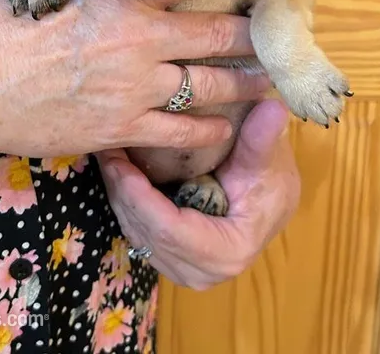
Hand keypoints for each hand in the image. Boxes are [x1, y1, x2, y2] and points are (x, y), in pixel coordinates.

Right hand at [0, 0, 277, 158]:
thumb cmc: (8, 27)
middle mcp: (138, 39)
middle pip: (215, 36)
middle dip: (253, 37)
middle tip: (278, 39)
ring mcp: (134, 87)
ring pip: (210, 86)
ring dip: (244, 85)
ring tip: (267, 83)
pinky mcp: (122, 128)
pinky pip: (181, 132)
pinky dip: (208, 131)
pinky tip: (223, 129)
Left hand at [97, 99, 299, 289]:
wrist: (268, 197)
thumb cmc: (268, 179)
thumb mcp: (266, 157)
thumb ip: (262, 138)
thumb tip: (273, 107)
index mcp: (226, 253)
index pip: (171, 231)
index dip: (141, 198)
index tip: (120, 163)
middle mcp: (200, 272)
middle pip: (147, 233)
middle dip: (122, 192)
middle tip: (106, 148)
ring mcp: (182, 268)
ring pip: (135, 232)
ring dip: (118, 194)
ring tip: (106, 152)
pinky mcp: (169, 258)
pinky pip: (137, 230)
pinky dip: (124, 200)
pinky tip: (115, 168)